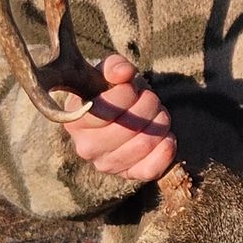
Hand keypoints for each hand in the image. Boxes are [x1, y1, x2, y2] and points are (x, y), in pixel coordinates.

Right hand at [61, 54, 176, 182]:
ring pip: (145, 143)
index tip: (131, 87)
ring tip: (155, 114)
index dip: (127, 93)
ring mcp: (107, 164)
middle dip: (149, 105)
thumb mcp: (108, 72)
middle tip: (148, 99)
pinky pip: (152, 169)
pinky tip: (165, 135)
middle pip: (131, 126)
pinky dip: (166, 148)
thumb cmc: (111, 91)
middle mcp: (86, 147)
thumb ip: (114, 67)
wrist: (119, 114)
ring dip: (160, 122)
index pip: (105, 108)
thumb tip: (123, 73)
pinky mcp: (128, 175)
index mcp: (76, 121)